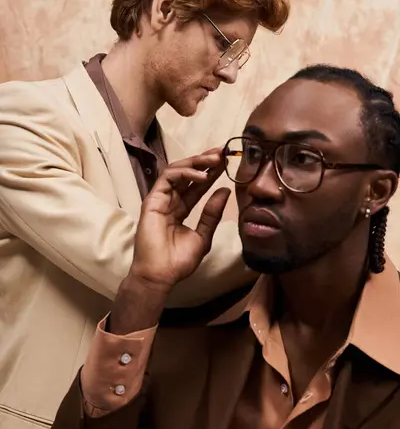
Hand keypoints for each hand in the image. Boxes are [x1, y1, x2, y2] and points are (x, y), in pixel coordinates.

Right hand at [130, 149, 229, 292]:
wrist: (161, 275)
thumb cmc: (178, 261)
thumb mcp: (203, 236)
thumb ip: (212, 214)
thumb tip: (225, 191)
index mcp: (180, 209)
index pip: (197, 185)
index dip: (211, 173)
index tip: (227, 162)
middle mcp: (169, 201)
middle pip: (187, 174)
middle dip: (205, 161)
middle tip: (222, 153)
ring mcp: (160, 199)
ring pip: (176, 171)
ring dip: (196, 163)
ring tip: (214, 160)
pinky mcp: (152, 200)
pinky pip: (168, 178)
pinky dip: (185, 173)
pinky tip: (202, 176)